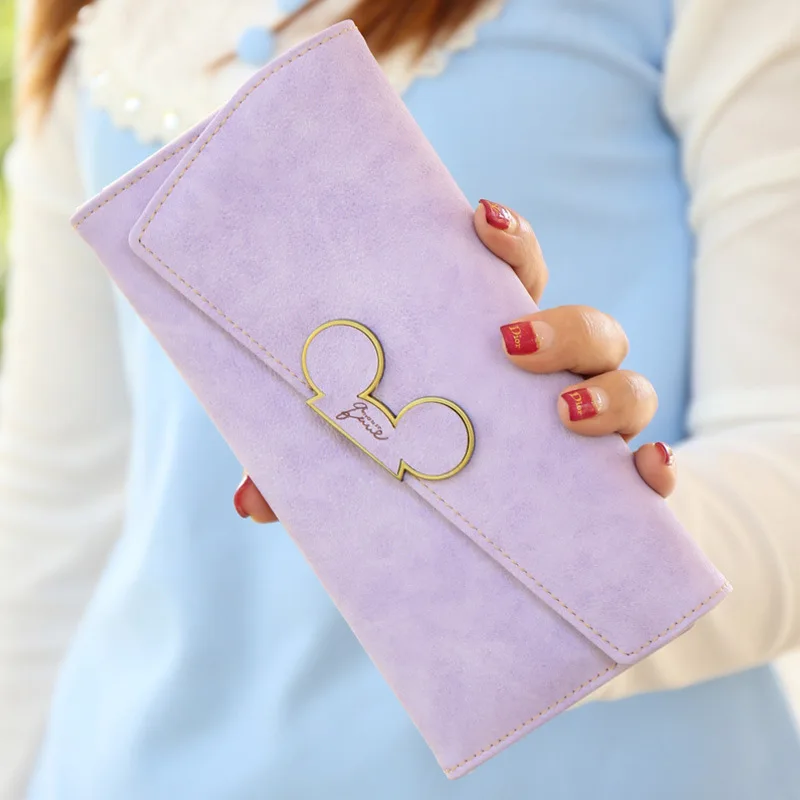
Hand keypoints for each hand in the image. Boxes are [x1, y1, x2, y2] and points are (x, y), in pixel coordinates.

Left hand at [234, 199, 675, 521]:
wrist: (506, 549)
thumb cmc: (435, 476)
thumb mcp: (371, 462)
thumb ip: (313, 469)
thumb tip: (250, 503)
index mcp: (493, 348)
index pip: (515, 273)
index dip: (510, 239)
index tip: (479, 219)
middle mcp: (552, 379)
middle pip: (584, 323)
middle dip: (559, 322)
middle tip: (507, 342)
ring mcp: (590, 429)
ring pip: (628, 381)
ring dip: (609, 390)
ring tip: (565, 413)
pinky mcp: (616, 487)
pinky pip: (654, 467)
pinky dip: (659, 466)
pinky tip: (645, 470)